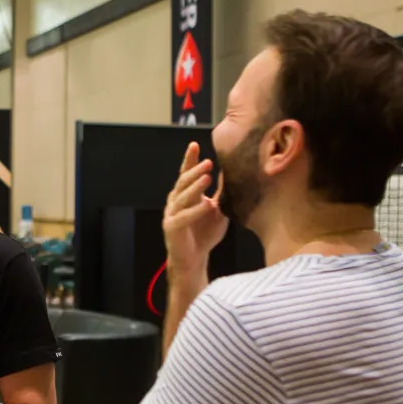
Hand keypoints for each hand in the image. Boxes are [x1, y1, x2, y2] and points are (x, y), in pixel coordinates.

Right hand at [163, 143, 228, 279]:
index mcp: (185, 195)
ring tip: (206, 177)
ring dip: (195, 186)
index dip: (190, 159)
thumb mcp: (217, 209)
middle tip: (208, 162)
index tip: (195, 144)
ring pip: (182, 196)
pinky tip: (206, 204)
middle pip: (183, 181)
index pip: (186, 173)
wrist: (194, 258)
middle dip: (194, 170)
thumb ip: (221, 193)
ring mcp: (172, 214)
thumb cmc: (204, 233)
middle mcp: (176, 201)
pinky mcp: (172, 228)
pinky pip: (184, 217)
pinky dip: (195, 210)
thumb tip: (230, 172)